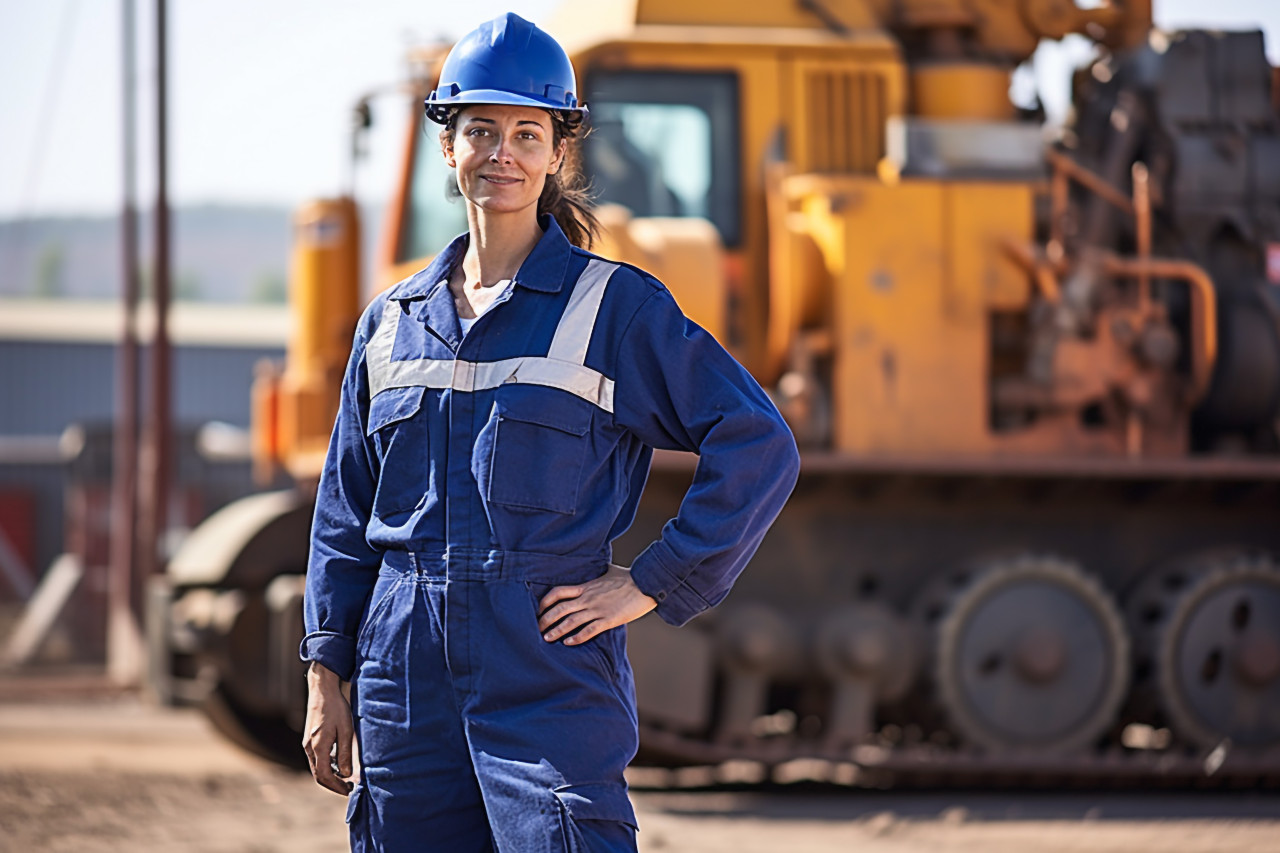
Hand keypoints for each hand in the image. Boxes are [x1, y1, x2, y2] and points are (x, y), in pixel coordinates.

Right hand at [302, 662, 354, 794]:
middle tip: (348, 789)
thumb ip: (345, 753)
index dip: (337, 787)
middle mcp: (309, 748)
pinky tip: (339, 765)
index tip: (350, 790)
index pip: (325, 776)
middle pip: (319, 776)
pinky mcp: (309, 740)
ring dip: (330, 777)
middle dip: (333, 785)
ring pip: (317, 769)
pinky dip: (327, 767)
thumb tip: (345, 775)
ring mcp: (307, 744)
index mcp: (318, 747)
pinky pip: (316, 760)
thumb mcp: (345, 730)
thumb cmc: (336, 708)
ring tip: (346, 779)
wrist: (322, 691)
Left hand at [538, 564, 656, 644]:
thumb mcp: (610, 571)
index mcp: (586, 586)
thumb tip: (598, 568)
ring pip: (571, 621)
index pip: (559, 592)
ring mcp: (598, 609)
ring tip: (546, 638)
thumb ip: (599, 572)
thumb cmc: (630, 577)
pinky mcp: (608, 619)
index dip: (546, 601)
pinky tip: (568, 643)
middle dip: (545, 619)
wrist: (646, 584)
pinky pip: (589, 630)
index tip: (539, 609)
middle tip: (536, 628)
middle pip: (560, 609)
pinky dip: (577, 638)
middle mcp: (588, 598)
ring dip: (556, 630)